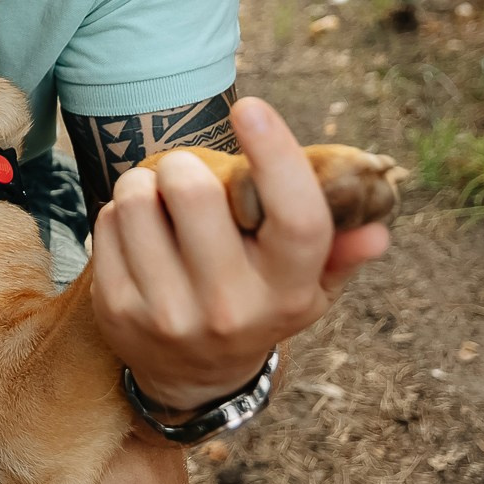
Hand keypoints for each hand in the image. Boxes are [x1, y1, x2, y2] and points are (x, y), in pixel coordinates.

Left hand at [91, 97, 392, 410]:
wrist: (194, 376)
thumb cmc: (259, 303)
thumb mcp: (308, 285)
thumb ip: (341, 251)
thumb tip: (377, 231)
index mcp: (289, 291)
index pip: (297, 218)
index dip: (276, 155)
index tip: (251, 108)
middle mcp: (231, 307)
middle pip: (192, 191)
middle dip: (183, 162)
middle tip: (188, 171)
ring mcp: (170, 313)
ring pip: (137, 199)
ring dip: (144, 183)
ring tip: (160, 202)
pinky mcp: (118, 310)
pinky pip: (106, 223)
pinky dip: (119, 213)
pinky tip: (141, 235)